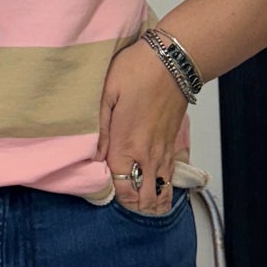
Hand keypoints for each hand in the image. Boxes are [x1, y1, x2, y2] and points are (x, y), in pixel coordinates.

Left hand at [98, 39, 189, 212]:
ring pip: (162, 192)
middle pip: (145, 199)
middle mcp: (147, 156)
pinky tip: (155, 185)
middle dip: (135, 206)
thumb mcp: (106, 93)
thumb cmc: (137, 72)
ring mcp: (163, 152)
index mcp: (126, 146)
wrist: (173, 61)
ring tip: (141, 203)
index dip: (114, 197)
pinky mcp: (173, 144)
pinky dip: (164, 187)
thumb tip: (92, 157)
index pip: (122, 190)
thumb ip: (98, 129)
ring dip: (152, 201)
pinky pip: (171, 177)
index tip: (104, 190)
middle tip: (122, 200)